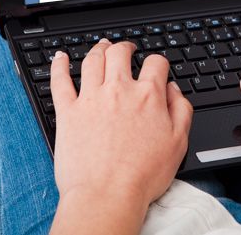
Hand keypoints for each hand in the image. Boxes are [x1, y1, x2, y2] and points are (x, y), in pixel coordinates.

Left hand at [49, 39, 192, 234]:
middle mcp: (119, 91)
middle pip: (120, 53)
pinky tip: (60, 57)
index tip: (156, 67)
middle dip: (125, 46)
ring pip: (92, 61)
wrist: (107, 195)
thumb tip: (174, 90)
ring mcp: (91, 99)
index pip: (156, 63)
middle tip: (126, 48)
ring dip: (98, 49)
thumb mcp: (179, 142)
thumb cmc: (143, 175)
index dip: (158, 62)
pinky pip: (60, 81)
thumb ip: (181, 109)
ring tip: (101, 46)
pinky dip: (59, 66)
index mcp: (148, 96)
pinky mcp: (68, 112)